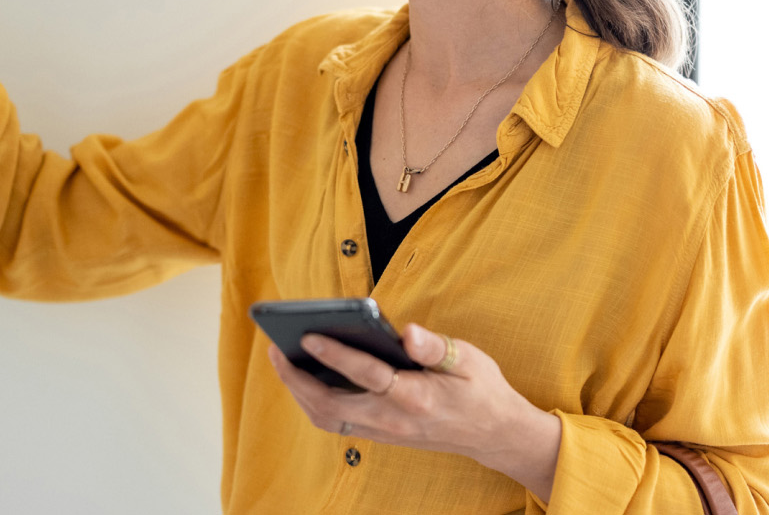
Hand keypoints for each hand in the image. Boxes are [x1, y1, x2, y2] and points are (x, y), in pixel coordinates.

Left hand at [266, 322, 561, 497]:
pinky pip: (337, 422)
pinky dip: (314, 402)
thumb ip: (436, 347)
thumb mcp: (470, 360)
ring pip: (328, 418)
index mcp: (417, 397)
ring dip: (299, 392)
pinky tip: (306, 378)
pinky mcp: (381, 435)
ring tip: (283, 361)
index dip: (335, 355)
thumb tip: (408, 333)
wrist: (494, 434)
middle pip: (331, 405)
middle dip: (297, 379)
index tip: (308, 336)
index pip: (368, 375)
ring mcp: (386, 432)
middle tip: (275, 348)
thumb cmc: (481, 390)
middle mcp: (395, 420)